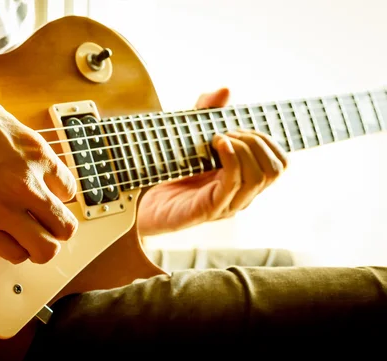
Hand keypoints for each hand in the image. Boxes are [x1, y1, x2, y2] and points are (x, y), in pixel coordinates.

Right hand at [0, 91, 77, 263]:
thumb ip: (20, 141)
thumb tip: (27, 154)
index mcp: (34, 152)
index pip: (68, 189)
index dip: (56, 198)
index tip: (45, 201)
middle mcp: (26, 183)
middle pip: (65, 226)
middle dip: (55, 229)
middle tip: (41, 227)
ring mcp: (3, 208)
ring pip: (45, 249)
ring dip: (37, 247)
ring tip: (24, 241)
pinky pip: (13, 254)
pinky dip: (11, 252)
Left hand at [137, 88, 288, 235]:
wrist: (143, 202)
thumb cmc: (169, 173)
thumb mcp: (190, 137)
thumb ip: (207, 113)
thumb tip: (226, 89)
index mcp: (244, 180)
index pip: (280, 163)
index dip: (268, 141)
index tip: (239, 128)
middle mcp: (242, 195)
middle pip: (275, 169)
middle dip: (256, 141)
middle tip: (227, 132)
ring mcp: (228, 204)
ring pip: (259, 177)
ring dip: (244, 149)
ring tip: (219, 138)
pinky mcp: (209, 209)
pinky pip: (234, 184)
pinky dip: (231, 159)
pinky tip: (218, 145)